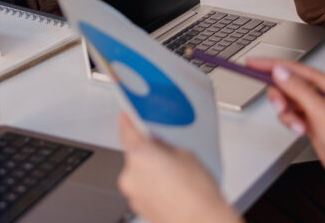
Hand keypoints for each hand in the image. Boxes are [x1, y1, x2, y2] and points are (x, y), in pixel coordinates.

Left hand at [117, 113, 240, 222]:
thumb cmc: (198, 195)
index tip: (126, 116)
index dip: (127, 121)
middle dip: (148, 153)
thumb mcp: (186, 155)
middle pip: (134, 155)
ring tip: (175, 179)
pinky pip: (142, 190)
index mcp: (140, 156)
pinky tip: (171, 191)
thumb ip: (165, 145)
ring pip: (138, 174)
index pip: (127, 131)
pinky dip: (152, 188)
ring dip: (150, 172)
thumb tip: (158, 143)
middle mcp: (131, 175)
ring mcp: (132, 194)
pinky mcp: (138, 207)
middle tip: (168, 157)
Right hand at [245, 58, 324, 187]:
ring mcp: (315, 106)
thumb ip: (298, 89)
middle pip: (287, 84)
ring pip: (286, 100)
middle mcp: (321, 93)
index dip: (270, 65)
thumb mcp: (321, 112)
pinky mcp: (310, 119)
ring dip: (287, 114)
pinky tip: (300, 130)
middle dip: (281, 98)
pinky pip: (290, 113)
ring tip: (297, 125)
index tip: (252, 63)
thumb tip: (280, 72)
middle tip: (282, 108)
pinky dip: (290, 122)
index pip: (293, 68)